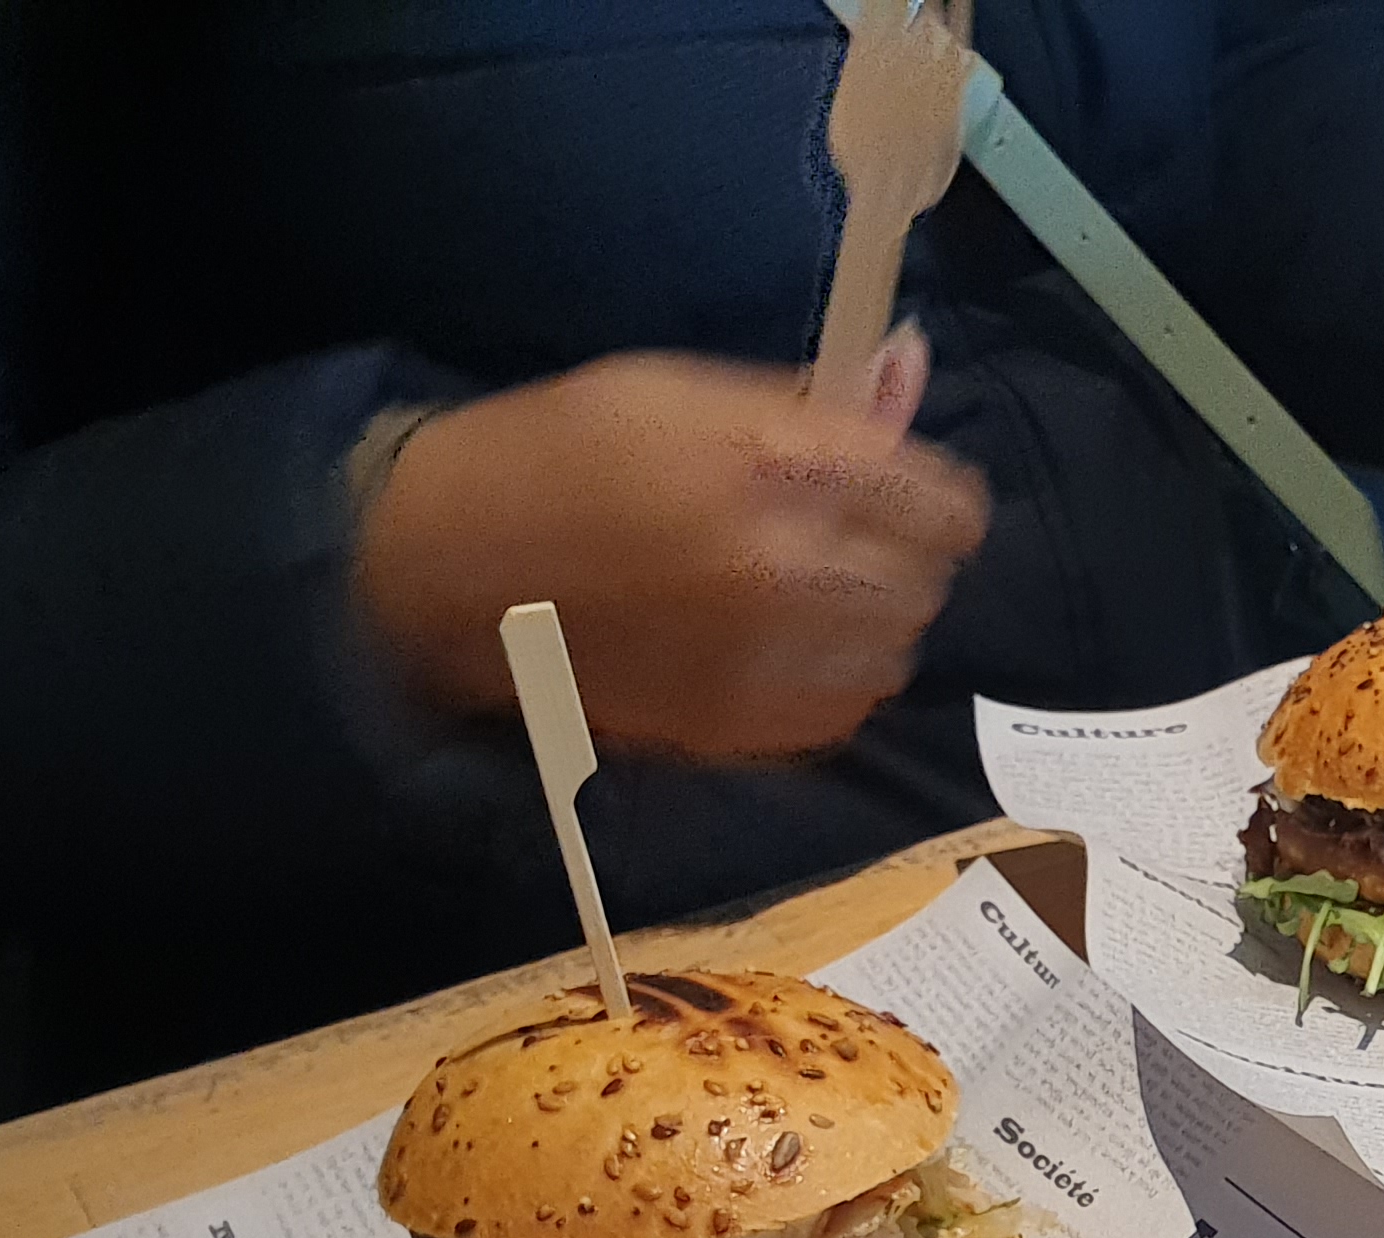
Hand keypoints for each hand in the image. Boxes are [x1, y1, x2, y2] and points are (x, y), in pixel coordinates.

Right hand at [353, 341, 986, 759]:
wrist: (445, 566)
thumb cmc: (559, 452)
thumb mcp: (680, 390)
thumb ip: (810, 397)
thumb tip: (908, 365)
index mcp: (769, 464)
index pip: (938, 502)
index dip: (938, 499)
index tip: (918, 498)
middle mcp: (779, 565)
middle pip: (925, 580)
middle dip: (901, 556)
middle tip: (849, 541)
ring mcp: (760, 656)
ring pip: (894, 649)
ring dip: (871, 620)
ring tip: (811, 593)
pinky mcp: (734, 725)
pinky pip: (845, 709)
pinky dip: (833, 678)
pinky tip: (784, 646)